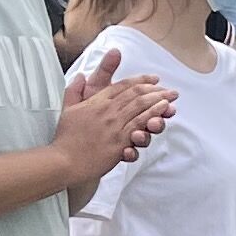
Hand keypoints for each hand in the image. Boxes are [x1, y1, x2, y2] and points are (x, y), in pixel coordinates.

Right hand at [51, 48, 174, 191]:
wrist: (63, 160)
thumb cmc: (65, 138)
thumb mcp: (67, 109)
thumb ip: (74, 90)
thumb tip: (79, 75)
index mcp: (97, 101)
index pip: (123, 86)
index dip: (140, 81)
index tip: (153, 79)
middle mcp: (108, 110)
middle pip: (136, 94)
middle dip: (156, 90)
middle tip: (170, 89)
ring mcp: (114, 125)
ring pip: (141, 107)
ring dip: (159, 101)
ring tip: (171, 98)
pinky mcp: (119, 141)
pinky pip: (139, 125)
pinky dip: (152, 116)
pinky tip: (162, 112)